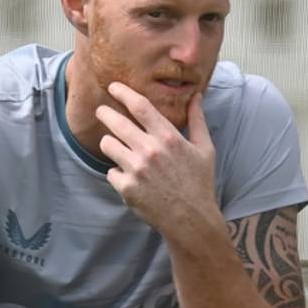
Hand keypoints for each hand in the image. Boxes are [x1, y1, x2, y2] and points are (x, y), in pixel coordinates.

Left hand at [96, 82, 218, 240]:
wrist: (191, 220)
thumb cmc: (200, 184)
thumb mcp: (205, 150)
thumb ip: (197, 121)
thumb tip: (196, 96)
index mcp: (169, 137)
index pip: (140, 106)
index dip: (123, 93)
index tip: (113, 87)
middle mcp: (150, 150)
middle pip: (116, 121)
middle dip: (105, 113)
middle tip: (102, 112)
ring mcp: (136, 169)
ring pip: (108, 144)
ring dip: (110, 143)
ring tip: (117, 148)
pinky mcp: (126, 187)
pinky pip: (111, 172)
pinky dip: (118, 173)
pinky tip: (130, 178)